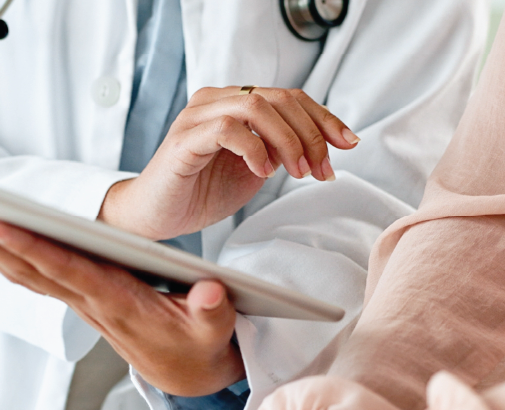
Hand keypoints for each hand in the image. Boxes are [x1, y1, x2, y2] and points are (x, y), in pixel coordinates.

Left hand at [0, 214, 243, 395]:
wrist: (189, 374)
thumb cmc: (201, 346)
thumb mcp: (215, 332)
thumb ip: (212, 312)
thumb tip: (210, 292)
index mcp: (119, 304)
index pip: (67, 271)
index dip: (32, 249)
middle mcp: (91, 302)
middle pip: (31, 270)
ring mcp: (82, 301)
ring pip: (25, 273)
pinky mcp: (80, 298)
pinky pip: (34, 275)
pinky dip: (5, 256)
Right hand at [100, 86, 359, 239]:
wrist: (156, 217)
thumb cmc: (200, 193)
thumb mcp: (255, 169)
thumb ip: (282, 151)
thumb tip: (323, 147)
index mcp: (234, 103)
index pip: (288, 97)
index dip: (323, 118)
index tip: (348, 143)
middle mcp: (215, 100)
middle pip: (278, 98)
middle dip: (311, 134)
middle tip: (322, 170)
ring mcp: (197, 116)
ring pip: (256, 106)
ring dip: (287, 140)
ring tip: (296, 172)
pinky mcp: (184, 139)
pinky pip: (227, 129)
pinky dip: (254, 149)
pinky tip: (263, 172)